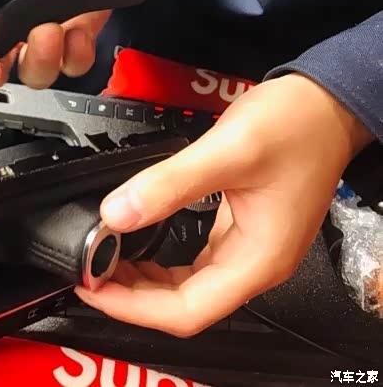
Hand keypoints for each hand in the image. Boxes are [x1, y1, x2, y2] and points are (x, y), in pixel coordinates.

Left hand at [76, 73, 373, 336]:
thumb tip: (117, 214)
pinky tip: (137, 246)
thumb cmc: (297, 126)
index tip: (94, 287)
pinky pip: (193, 263)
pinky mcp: (240, 230)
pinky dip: (161, 261)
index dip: (133, 307)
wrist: (327, 105)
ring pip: (187, 286)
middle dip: (131, 296)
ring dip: (143, 281)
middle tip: (89, 273)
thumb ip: (169, 185)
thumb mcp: (228, 151)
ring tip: (104, 263)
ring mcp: (249, 249)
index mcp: (258, 260)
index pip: (187, 311)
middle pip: (184, 305)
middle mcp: (255, 264)